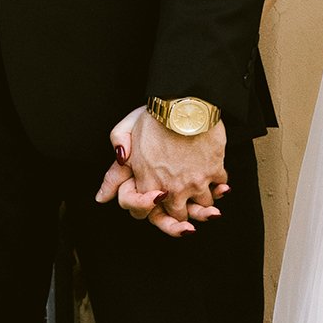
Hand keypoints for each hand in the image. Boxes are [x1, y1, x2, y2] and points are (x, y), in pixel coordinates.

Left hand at [96, 108, 228, 237]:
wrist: (183, 105)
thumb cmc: (154, 117)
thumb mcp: (124, 136)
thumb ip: (114, 171)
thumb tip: (102, 197)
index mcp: (147, 184)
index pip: (149, 215)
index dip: (155, 210)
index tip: (162, 201)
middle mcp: (171, 190)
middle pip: (179, 217)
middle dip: (182, 212)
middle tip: (186, 204)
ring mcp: (194, 183)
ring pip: (203, 205)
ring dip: (203, 200)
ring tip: (201, 189)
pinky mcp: (214, 172)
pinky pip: (220, 185)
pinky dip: (220, 184)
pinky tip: (216, 177)